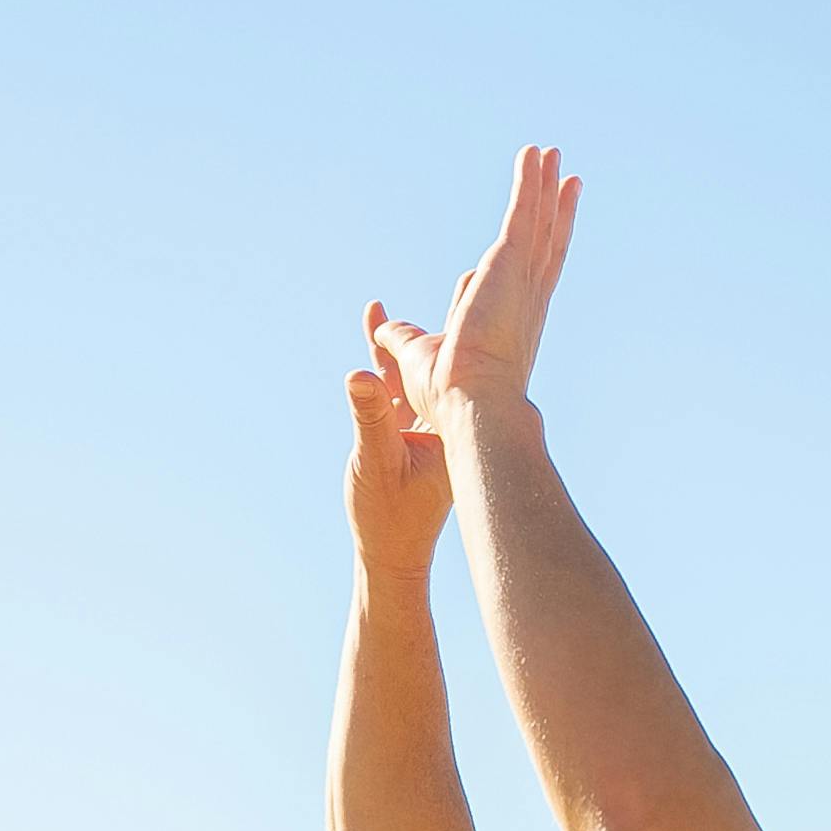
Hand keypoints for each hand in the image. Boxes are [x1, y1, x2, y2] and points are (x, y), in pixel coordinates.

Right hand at [344, 299, 452, 576]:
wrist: (390, 555)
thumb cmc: (387, 517)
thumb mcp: (373, 463)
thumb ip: (368, 417)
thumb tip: (359, 376)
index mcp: (454, 424)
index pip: (460, 365)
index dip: (462, 326)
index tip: (471, 287)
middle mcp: (449, 420)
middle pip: (453, 359)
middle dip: (453, 318)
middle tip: (471, 275)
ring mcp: (428, 425)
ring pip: (419, 371)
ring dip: (405, 339)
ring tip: (384, 309)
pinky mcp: (406, 432)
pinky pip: (397, 388)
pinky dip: (385, 364)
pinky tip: (371, 340)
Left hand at [370, 145, 581, 428]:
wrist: (474, 406)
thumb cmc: (451, 397)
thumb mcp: (417, 358)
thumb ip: (404, 338)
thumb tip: (383, 329)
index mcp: (514, 321)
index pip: (531, 274)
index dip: (540, 247)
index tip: (545, 225)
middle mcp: (528, 298)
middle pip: (547, 242)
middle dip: (556, 209)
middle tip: (567, 179)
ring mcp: (523, 279)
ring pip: (539, 222)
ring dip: (545, 185)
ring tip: (552, 153)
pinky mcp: (509, 264)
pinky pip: (522, 213)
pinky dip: (529, 183)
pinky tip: (532, 155)